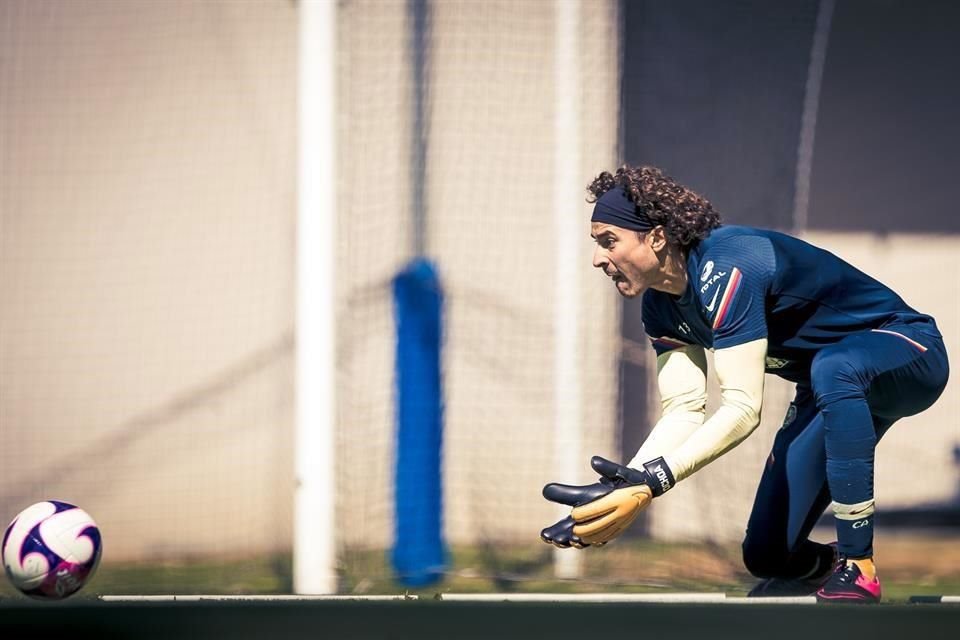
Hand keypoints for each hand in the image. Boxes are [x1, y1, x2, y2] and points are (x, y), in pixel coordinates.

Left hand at [542, 456, 672, 545]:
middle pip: (597, 525)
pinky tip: (588, 540)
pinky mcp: (624, 527)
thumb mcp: (619, 469)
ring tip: (576, 537)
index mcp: (617, 499)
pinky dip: (598, 539)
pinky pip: (610, 536)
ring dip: (589, 537)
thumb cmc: (629, 477)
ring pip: (603, 534)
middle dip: (582, 529)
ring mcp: (623, 521)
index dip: (582, 514)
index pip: (595, 509)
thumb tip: (593, 461)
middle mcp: (621, 512)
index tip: (572, 514)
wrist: (649, 488)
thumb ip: (607, 467)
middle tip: (571, 529)